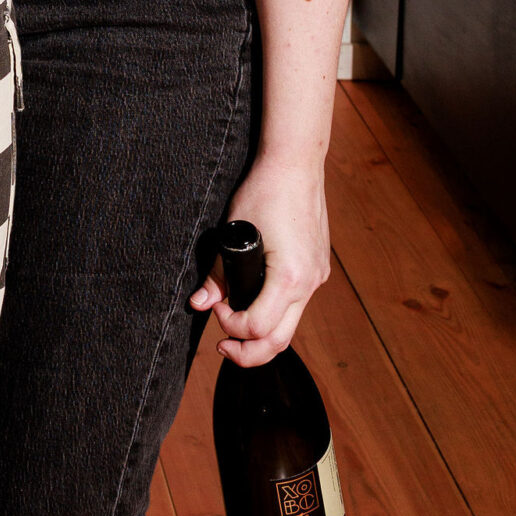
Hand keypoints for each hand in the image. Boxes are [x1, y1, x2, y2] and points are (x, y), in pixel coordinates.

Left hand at [191, 156, 330, 366]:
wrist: (296, 164)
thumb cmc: (264, 191)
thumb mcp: (233, 231)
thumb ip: (217, 272)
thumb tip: (198, 304)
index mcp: (290, 277)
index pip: (258, 328)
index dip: (231, 326)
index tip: (216, 307)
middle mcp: (309, 283)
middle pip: (280, 340)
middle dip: (248, 352)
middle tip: (222, 347)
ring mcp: (317, 277)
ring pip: (290, 325)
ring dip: (261, 333)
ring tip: (234, 325)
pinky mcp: (317, 269)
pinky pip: (296, 304)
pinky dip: (274, 311)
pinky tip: (255, 298)